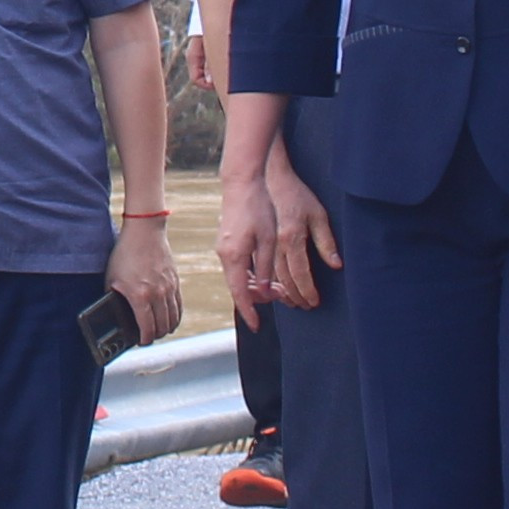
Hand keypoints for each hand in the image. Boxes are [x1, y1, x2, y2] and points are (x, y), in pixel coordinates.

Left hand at [108, 215, 182, 344]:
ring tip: (158, 331)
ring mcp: (169, 288)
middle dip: (155, 336)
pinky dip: (175, 317)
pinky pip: (179, 306)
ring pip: (173, 319)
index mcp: (139, 295)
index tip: (141, 342)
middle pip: (162, 327)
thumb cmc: (124, 254)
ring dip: (166, 329)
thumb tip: (113, 314)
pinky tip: (170, 320)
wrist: (144, 232)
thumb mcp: (112, 278)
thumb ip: (114, 297)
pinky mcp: (175, 282)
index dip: (144, 340)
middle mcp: (157, 294)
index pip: (147, 328)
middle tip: (148, 337)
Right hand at [218, 142, 333, 312]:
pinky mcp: (227, 243)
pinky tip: (268, 275)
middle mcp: (225, 255)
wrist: (242, 182)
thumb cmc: (259, 207)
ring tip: (280, 288)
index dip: (249, 311)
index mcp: (234, 256)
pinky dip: (252, 276)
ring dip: (258, 287)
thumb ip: (266, 267)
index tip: (257, 326)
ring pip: (239, 278)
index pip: (240, 293)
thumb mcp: (269, 239)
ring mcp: (224, 249)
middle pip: (240, 288)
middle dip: (261, 298)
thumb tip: (266, 290)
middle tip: (285, 298)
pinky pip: (238, 267)